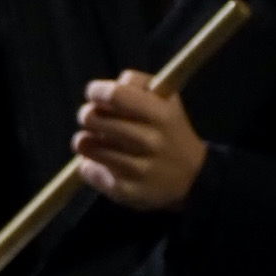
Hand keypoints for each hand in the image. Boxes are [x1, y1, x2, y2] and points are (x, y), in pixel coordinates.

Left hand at [73, 70, 207, 210]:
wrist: (191, 176)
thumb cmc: (168, 130)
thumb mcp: (166, 100)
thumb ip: (136, 84)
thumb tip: (102, 89)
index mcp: (160, 114)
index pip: (115, 95)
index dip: (96, 91)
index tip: (94, 94)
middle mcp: (149, 141)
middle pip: (92, 118)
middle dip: (87, 114)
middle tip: (92, 117)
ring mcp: (136, 168)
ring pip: (85, 144)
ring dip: (85, 139)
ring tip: (96, 140)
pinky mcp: (124, 190)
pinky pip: (86, 169)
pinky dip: (88, 163)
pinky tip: (101, 162)